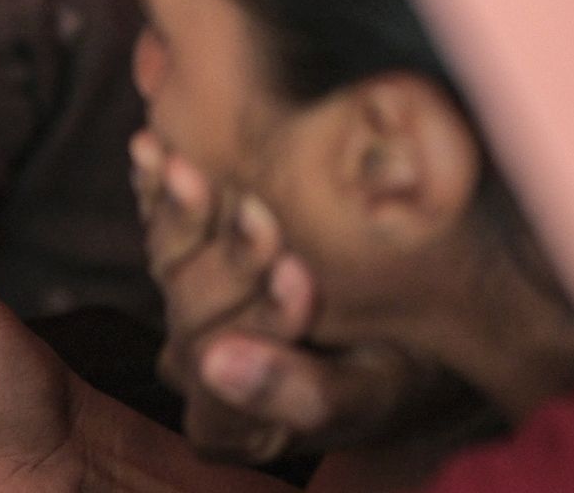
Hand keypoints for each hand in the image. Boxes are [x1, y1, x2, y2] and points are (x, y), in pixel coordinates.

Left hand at [131, 133, 425, 462]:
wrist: (425, 329)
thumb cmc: (411, 371)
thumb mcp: (378, 392)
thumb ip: (308, 395)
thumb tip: (220, 366)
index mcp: (234, 425)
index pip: (229, 376)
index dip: (260, 321)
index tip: (299, 274)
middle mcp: (200, 372)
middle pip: (192, 317)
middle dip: (231, 262)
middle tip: (259, 213)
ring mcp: (190, 318)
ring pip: (168, 267)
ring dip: (179, 215)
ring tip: (186, 170)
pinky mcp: (190, 266)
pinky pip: (160, 228)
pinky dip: (154, 188)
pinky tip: (148, 148)